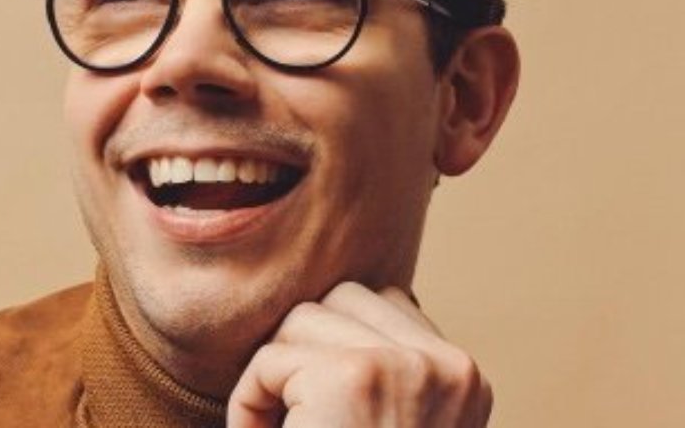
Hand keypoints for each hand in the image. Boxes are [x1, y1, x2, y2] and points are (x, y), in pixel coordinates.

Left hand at [227, 282, 491, 426]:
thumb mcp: (395, 414)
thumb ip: (383, 372)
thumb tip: (328, 303)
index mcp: (464, 378)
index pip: (388, 303)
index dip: (335, 345)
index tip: (317, 402)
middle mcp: (450, 367)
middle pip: (344, 297)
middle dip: (302, 348)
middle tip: (293, 410)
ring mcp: (406, 367)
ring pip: (302, 319)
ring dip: (274, 373)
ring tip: (280, 425)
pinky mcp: (353, 378)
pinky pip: (271, 359)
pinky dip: (249, 400)